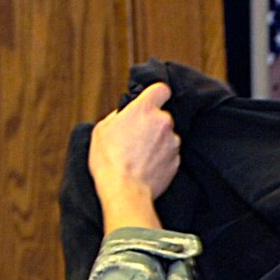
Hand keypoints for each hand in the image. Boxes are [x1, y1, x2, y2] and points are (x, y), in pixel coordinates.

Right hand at [89, 81, 179, 230]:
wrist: (125, 190)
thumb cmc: (109, 160)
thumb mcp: (103, 129)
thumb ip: (120, 116)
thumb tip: (126, 116)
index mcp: (144, 109)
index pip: (161, 89)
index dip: (156, 94)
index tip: (150, 101)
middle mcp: (163, 122)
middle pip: (162, 116)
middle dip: (152, 124)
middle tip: (135, 137)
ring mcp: (173, 142)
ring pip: (167, 136)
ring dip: (157, 142)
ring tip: (139, 155)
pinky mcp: (177, 161)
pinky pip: (169, 153)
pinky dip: (161, 157)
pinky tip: (146, 166)